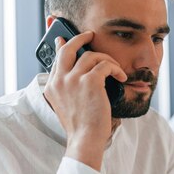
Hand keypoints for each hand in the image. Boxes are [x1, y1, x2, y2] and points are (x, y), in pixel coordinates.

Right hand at [43, 32, 126, 169]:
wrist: (85, 138)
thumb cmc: (82, 126)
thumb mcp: (68, 105)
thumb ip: (69, 88)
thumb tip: (77, 75)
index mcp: (52, 86)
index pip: (56, 60)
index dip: (62, 47)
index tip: (64, 39)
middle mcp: (59, 80)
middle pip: (68, 49)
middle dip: (80, 38)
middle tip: (90, 35)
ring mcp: (73, 79)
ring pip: (92, 56)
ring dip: (108, 60)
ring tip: (116, 70)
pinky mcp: (89, 81)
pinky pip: (105, 65)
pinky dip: (116, 69)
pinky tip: (121, 77)